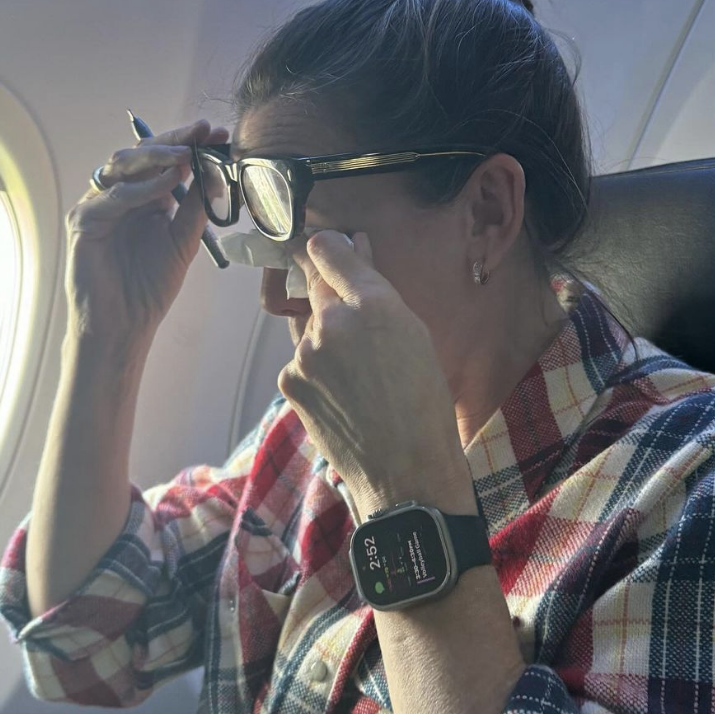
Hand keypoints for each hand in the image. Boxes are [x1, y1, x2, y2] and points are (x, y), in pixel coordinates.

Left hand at [278, 230, 470, 516]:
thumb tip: (357, 244)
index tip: (325, 247)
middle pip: (316, 288)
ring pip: (311, 330)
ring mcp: (306, 353)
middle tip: (356, 331)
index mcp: (374, 304)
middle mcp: (333, 322)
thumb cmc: (424, 402)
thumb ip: (378, 289)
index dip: (326, 248)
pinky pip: (302, 363)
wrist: (405, 469)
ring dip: (326, 342)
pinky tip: (344, 397)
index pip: (329, 251)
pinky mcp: (290, 382)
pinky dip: (317, 373)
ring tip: (360, 379)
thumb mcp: (414, 335)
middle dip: (330, 298)